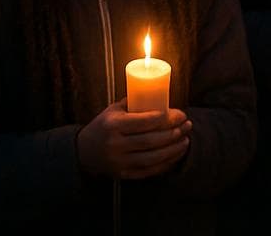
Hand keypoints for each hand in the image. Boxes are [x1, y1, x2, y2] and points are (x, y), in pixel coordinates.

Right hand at [76, 101, 190, 179]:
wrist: (83, 152)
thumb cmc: (103, 126)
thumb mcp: (113, 110)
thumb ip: (134, 103)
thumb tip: (161, 95)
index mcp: (113, 125)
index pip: (144, 121)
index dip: (166, 118)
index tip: (180, 114)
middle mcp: (115, 145)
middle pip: (151, 140)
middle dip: (174, 133)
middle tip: (187, 125)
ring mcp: (119, 162)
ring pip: (152, 158)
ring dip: (173, 149)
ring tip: (186, 140)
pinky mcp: (123, 175)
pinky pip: (148, 171)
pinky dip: (165, 164)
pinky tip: (176, 155)